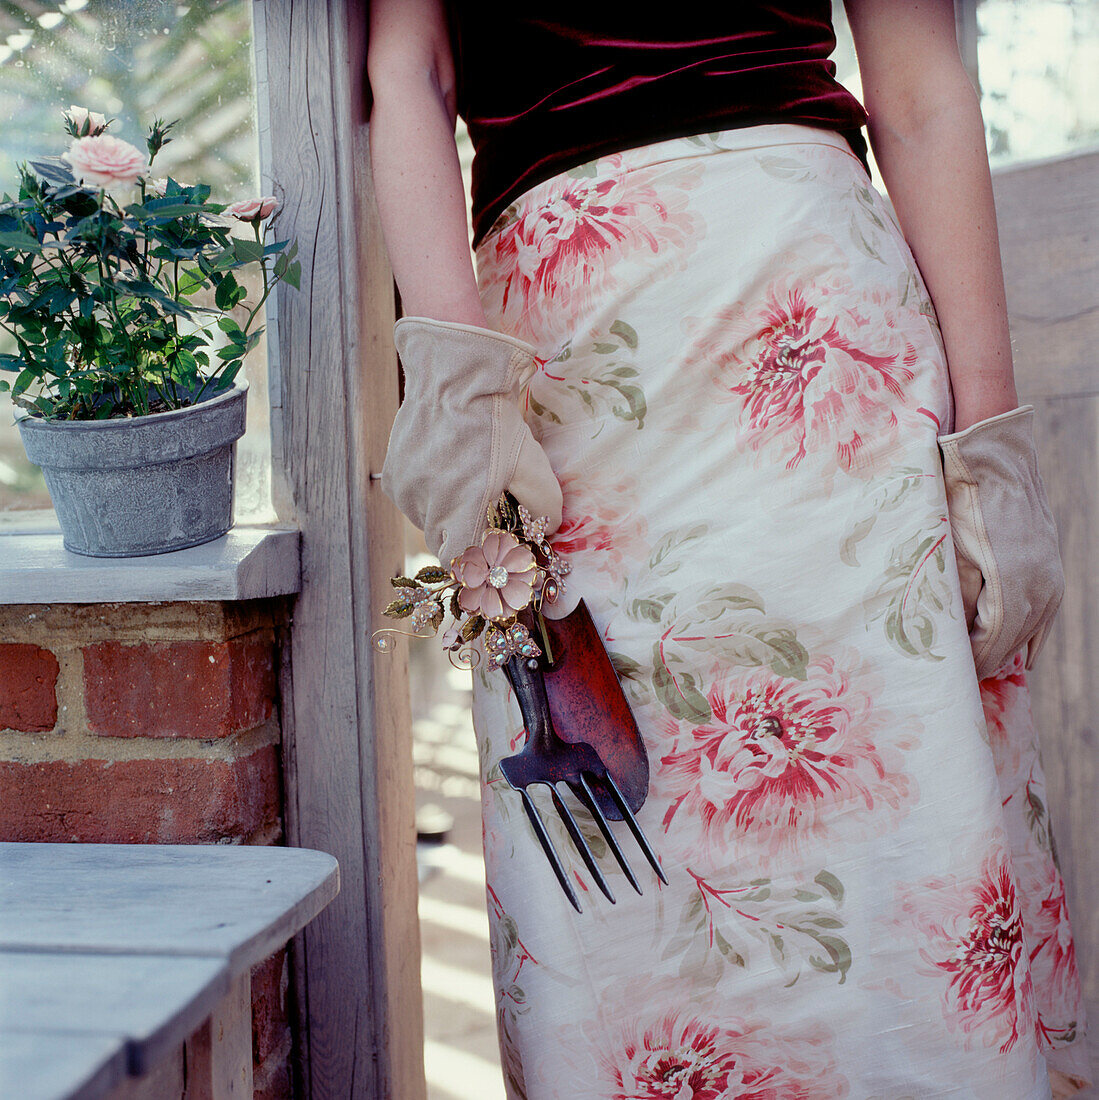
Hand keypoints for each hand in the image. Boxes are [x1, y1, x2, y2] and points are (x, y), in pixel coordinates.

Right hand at [380, 317, 562, 565]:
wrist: (453, 378)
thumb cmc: (496, 423)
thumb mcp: (532, 465)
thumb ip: (544, 506)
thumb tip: (546, 528)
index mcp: (460, 513)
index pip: (462, 563)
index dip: (478, 562)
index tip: (493, 551)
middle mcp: (426, 508)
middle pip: (446, 544)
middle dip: (466, 539)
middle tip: (487, 520)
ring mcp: (406, 493)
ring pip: (427, 523)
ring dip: (447, 517)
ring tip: (467, 487)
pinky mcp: (393, 475)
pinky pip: (412, 501)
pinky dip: (429, 497)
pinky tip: (446, 472)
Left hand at [938, 404, 1063, 679]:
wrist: (991, 453)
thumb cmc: (957, 500)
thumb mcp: (945, 553)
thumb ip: (950, 601)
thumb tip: (948, 639)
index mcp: (1013, 590)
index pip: (989, 649)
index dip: (965, 668)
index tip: (942, 681)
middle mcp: (1040, 589)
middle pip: (1009, 646)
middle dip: (980, 664)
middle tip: (950, 681)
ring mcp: (1049, 576)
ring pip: (1026, 633)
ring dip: (999, 650)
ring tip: (971, 668)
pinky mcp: (1048, 565)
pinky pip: (1040, 615)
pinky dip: (1022, 635)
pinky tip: (1014, 654)